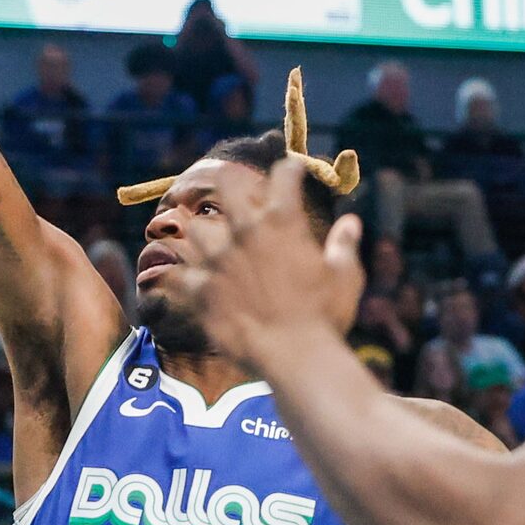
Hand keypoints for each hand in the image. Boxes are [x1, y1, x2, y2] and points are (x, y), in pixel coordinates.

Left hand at [184, 159, 366, 374]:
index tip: (292, 169)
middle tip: (230, 185)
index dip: (289, 169)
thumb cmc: (325, 314)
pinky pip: (175, 275)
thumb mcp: (345, 275)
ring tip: (202, 237)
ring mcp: (218, 259)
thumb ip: (344, 245)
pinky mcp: (201, 289)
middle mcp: (246, 231)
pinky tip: (173, 276)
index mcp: (283, 222)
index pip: (284, 176)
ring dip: (199, 232)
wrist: (295, 355)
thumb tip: (351, 223)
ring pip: (194, 228)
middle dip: (227, 179)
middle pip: (226, 186)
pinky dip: (174, 275)